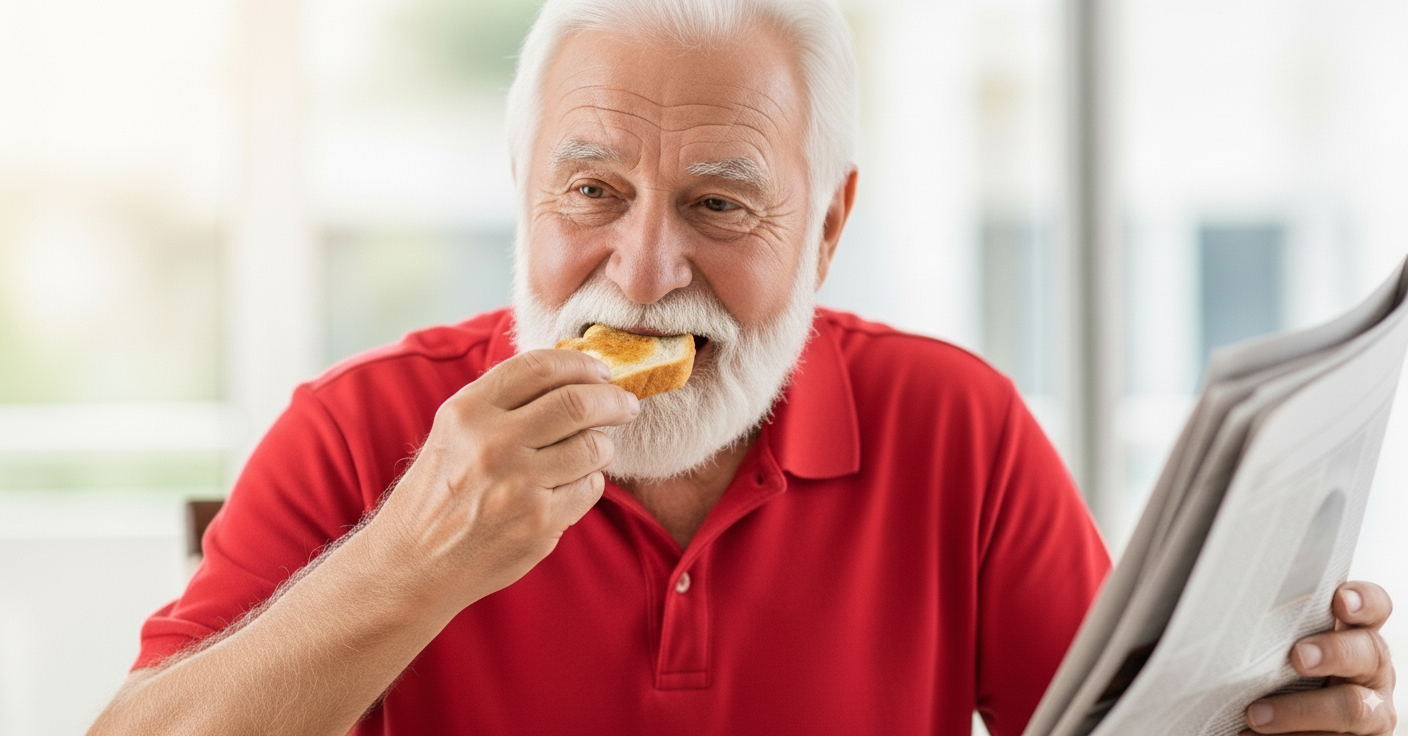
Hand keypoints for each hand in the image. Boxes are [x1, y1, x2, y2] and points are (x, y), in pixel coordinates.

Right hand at [370, 348, 638, 610]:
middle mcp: (491, 444)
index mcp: (467, 412)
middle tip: (626, 404)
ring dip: (603, 446)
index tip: (601, 371)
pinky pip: (590, 488)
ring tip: (594, 450)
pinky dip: (591, 482)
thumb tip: (573, 375)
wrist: (413, 564)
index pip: (539, 368)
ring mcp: (517, 486)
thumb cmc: (439, 492)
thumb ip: (503, 402)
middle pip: (577, 403)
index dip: (581, 364)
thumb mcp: (454, 432)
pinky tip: (573, 486)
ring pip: (592, 447)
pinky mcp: (539, 523)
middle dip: (613, 399)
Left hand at [1242, 581, 1396, 734]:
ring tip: (1256, 715)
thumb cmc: (1277, 675)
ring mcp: (1374, 709)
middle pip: (1370, 652)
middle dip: (1334, 653)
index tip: (1339, 601)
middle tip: (1298, 658)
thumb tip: (1228, 615)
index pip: (1374, 608)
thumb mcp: (1283, 648)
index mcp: (1354, 635)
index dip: (1364, 601)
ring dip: (1301, 711)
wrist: (1281, 725)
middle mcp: (1371, 669)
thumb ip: (1278, 630)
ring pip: (1353, 707)